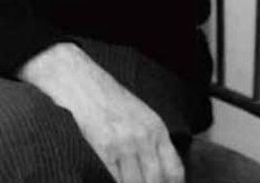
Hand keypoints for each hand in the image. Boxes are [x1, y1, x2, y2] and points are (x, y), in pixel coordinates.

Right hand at [18, 42, 183, 182]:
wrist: (85, 86)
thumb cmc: (113, 101)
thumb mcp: (142, 116)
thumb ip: (154, 142)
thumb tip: (162, 171)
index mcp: (156, 129)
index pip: (174, 169)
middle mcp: (144, 138)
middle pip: (156, 181)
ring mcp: (123, 145)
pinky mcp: (103, 151)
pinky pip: (114, 179)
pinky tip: (117, 180)